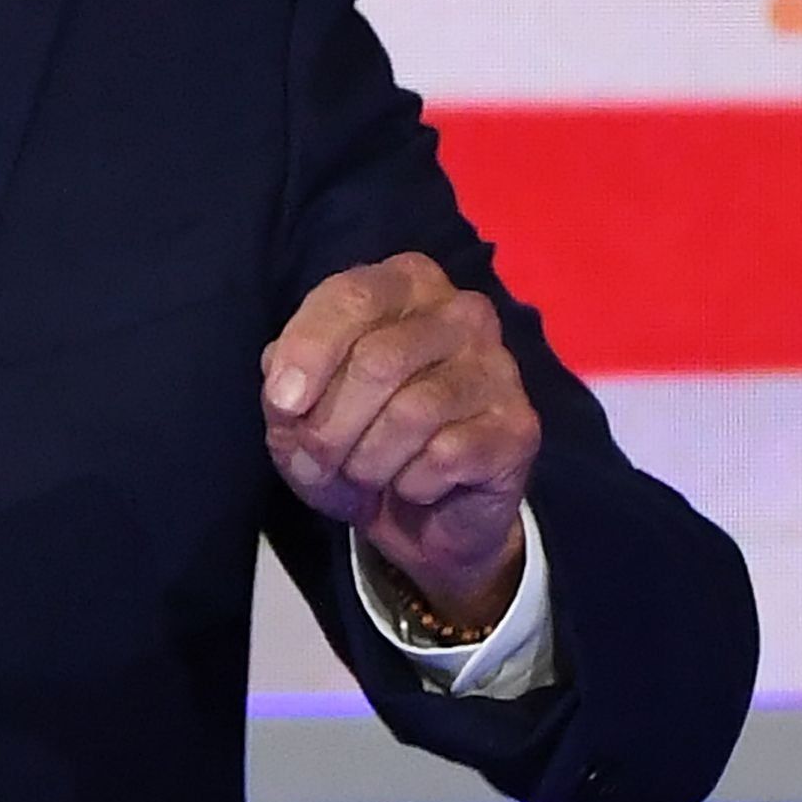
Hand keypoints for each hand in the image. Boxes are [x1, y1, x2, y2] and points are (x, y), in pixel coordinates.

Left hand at [260, 252, 537, 630]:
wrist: (424, 516)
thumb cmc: (356, 442)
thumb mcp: (301, 413)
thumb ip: (285, 387)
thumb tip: (288, 389)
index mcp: (407, 284)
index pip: (352, 297)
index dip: (307, 353)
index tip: (283, 406)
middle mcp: (462, 312)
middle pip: (379, 360)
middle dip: (331, 426)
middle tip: (316, 463)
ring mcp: (499, 367)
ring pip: (412, 413)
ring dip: (367, 462)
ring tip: (363, 476)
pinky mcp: (519, 426)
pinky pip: (446, 456)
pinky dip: (411, 484)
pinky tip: (413, 486)